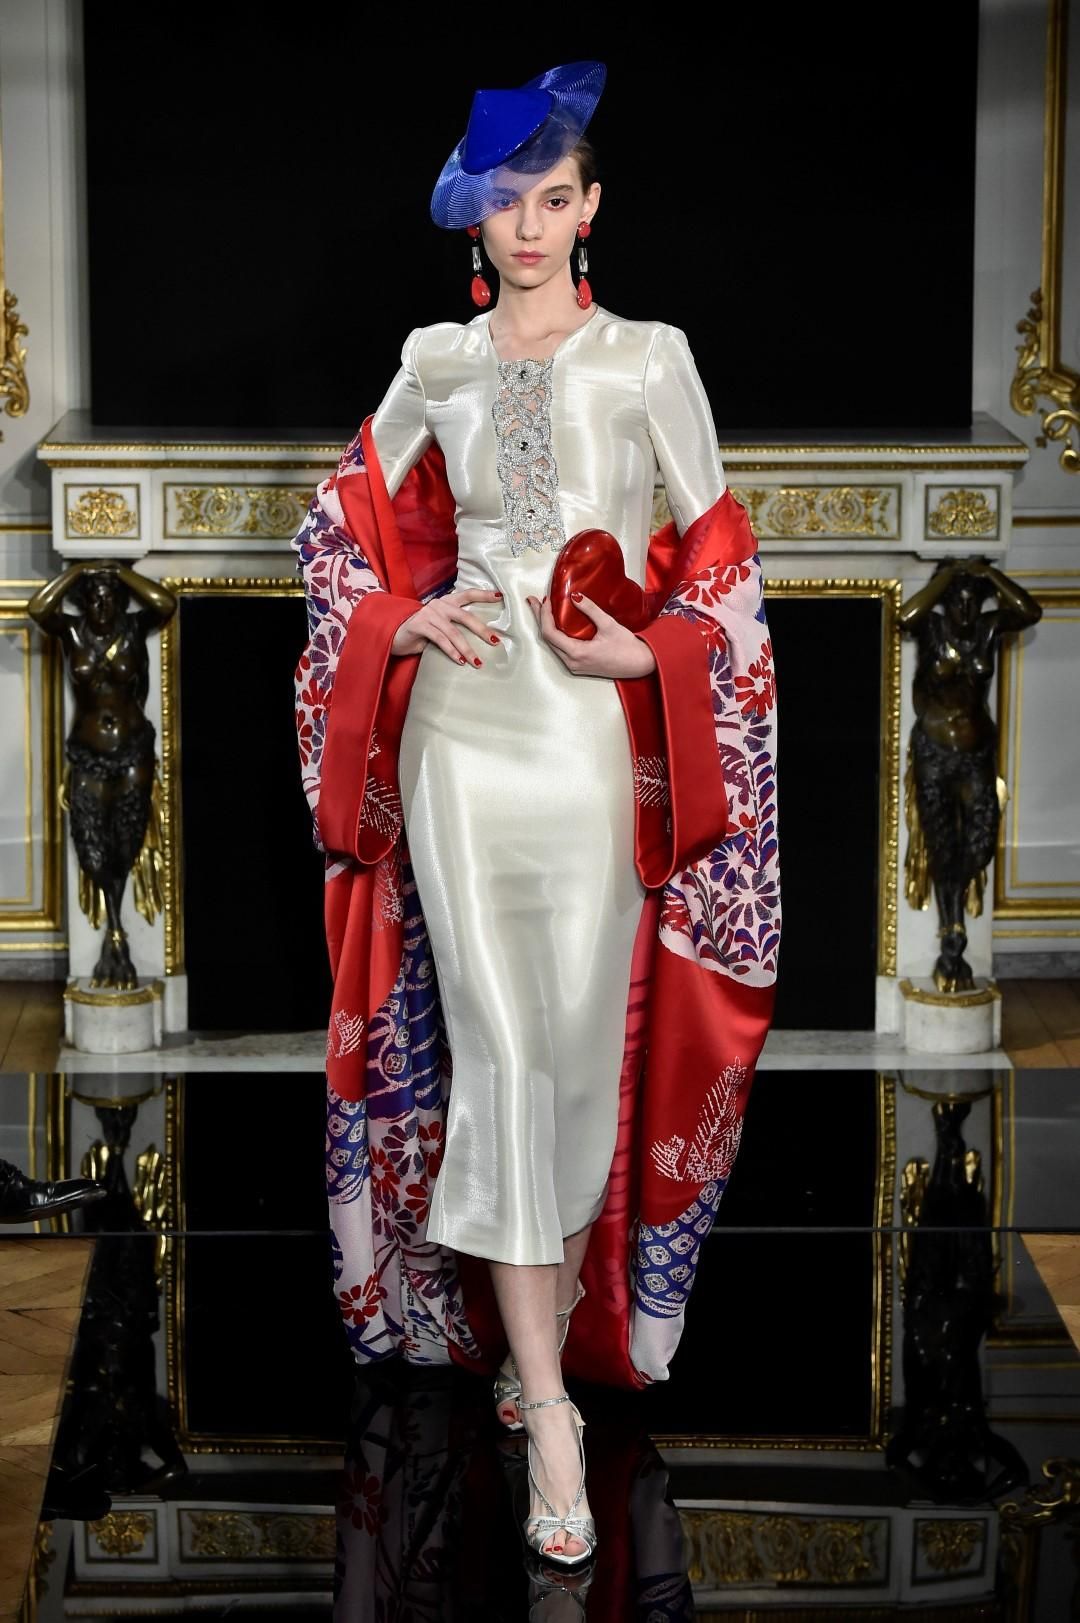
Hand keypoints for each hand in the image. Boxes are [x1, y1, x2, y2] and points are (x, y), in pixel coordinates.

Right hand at [391, 586, 502, 662]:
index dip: (484, 595)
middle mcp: (439, 605)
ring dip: (467, 648)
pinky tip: (460, 661)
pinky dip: (451, 651)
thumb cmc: (422, 632)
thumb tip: (483, 637)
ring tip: (477, 662)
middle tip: (495, 641)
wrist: (395, 635)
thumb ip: (456, 625)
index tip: (500, 596)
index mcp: (446, 602)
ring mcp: (428, 614)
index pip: (468, 594)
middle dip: (482, 630)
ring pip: (453, 632)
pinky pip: (440, 639)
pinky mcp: (419, 625)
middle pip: (465, 616)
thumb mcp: (441, 625)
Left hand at [525, 593, 656, 677]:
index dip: (544, 615)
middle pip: (547, 639)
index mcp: (577, 654)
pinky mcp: (578, 665)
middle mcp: (572, 663)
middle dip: (539, 618)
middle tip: (533, 601)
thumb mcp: (608, 625)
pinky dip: (555, 634)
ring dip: (546, 626)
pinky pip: (560, 649)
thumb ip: (590, 609)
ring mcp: (574, 666)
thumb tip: (574, 596)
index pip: (550, 633)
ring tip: (542, 609)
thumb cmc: (627, 647)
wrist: (640, 665)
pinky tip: (556, 622)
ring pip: (552, 645)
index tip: (545, 600)